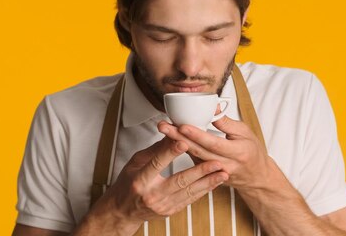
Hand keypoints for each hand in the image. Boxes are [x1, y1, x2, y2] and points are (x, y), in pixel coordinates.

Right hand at [85, 136, 227, 232]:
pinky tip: (214, 182)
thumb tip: (171, 134)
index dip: (171, 152)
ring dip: (208, 182)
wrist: (123, 211)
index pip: (157, 163)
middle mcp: (152, 194)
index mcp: (140, 180)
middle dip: (199, 171)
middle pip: (178, 180)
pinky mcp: (170, 211)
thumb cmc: (128, 183)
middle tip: (215, 161)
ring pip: (189, 192)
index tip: (184, 142)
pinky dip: (204, 190)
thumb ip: (155, 150)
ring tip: (222, 172)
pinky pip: (190, 200)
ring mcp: (162, 205)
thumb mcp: (136, 162)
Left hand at [158, 117, 278, 189]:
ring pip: (193, 156)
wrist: (255, 176)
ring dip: (176, 143)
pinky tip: (170, 139)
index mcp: (236, 152)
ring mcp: (215, 172)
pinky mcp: (208, 174)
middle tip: (163, 126)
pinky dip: (181, 149)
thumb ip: (226, 122)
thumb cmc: (251, 150)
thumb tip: (212, 107)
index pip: (213, 143)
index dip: (197, 135)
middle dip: (178, 137)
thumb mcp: (244, 132)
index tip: (182, 125)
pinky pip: (193, 160)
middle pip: (198, 150)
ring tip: (164, 130)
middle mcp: (224, 164)